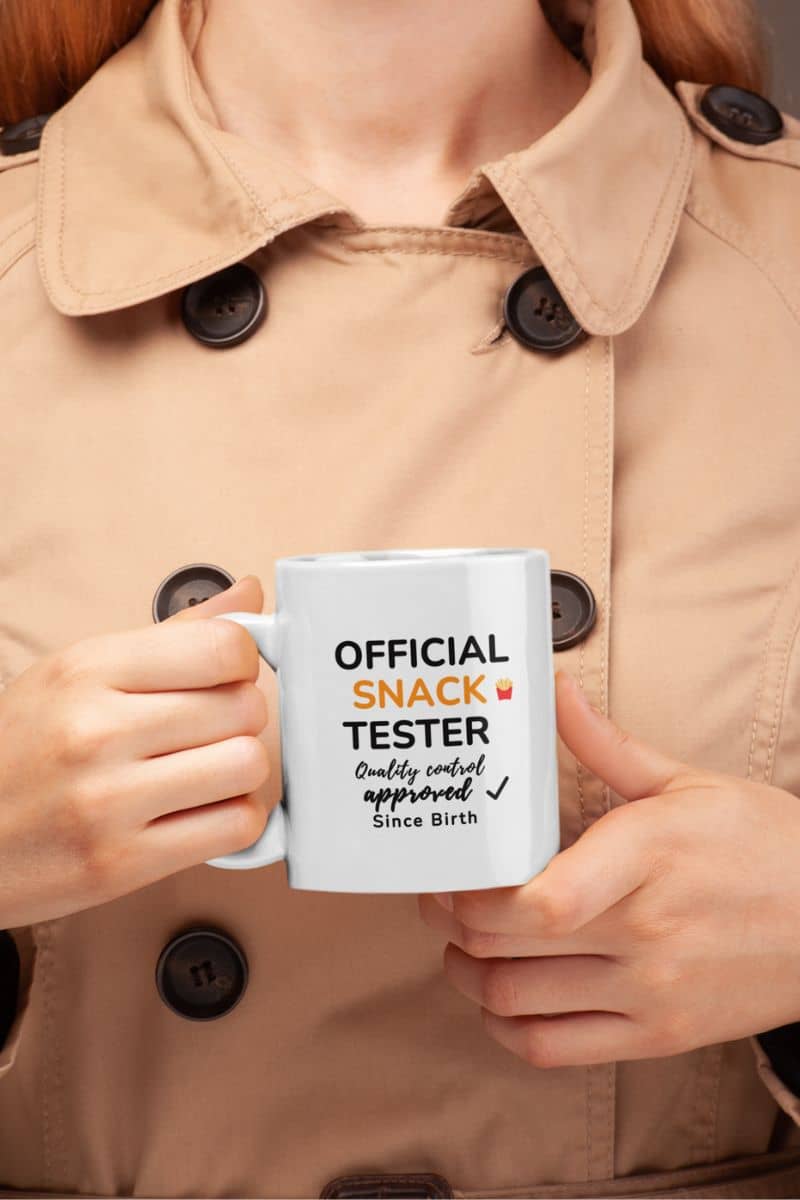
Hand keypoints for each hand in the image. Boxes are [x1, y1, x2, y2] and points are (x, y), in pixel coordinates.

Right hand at [0, 576, 270, 927]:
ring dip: (241, 771)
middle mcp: (97, 731)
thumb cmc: (21, 750)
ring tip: (208, 772)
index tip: (226, 676)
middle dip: (241, 717)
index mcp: (88, 670)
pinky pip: (235, 828)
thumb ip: (172, 636)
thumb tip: (249, 596)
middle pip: (244, 707)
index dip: (242, 661)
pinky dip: (235, 819)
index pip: (224, 648)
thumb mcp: (78, 672)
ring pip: (248, 765)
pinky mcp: (121, 864)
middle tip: (210, 730)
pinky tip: (203, 811)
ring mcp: (108, 801)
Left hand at [418, 669, 799, 1068]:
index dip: (474, 896)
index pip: (541, 900)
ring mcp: (651, 990)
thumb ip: (607, 743)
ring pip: (518, 1002)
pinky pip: (554, 1050)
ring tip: (460, 946)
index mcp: (649, 856)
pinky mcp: (657, 1034)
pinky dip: (507, 1031)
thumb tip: (553, 690)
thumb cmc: (764, 845)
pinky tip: (499, 1001)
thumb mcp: (688, 783)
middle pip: (511, 946)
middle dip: (452, 923)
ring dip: (469, 976)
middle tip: (438, 900)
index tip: (450, 872)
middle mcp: (646, 931)